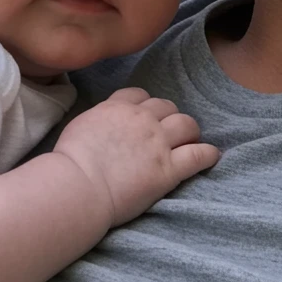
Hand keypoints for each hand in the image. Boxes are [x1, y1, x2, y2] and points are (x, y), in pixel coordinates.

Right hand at [52, 88, 219, 226]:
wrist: (78, 185)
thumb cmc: (70, 161)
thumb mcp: (81, 124)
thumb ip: (99, 118)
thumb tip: (103, 124)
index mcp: (118, 106)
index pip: (141, 95)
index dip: (146, 105)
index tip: (147, 116)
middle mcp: (142, 119)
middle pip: (167, 107)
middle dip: (169, 118)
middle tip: (168, 133)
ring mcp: (158, 143)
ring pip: (187, 125)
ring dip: (190, 132)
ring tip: (191, 142)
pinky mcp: (168, 169)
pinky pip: (198, 155)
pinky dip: (207, 154)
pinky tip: (212, 156)